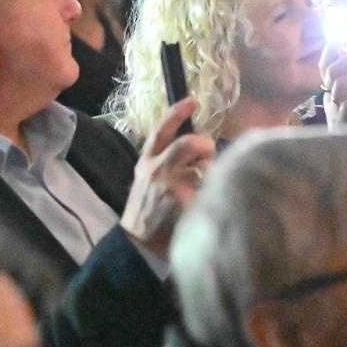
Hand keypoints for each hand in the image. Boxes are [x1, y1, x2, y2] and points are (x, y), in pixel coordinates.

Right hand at [119, 98, 215, 259]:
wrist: (136, 246)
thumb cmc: (148, 215)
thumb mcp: (149, 184)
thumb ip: (169, 166)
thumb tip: (198, 156)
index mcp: (146, 162)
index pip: (161, 130)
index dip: (177, 113)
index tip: (192, 101)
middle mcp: (155, 168)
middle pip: (189, 142)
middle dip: (205, 147)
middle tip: (208, 157)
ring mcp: (168, 183)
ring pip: (203, 168)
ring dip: (210, 178)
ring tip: (204, 193)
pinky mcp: (180, 199)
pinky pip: (207, 189)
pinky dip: (211, 196)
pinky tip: (204, 207)